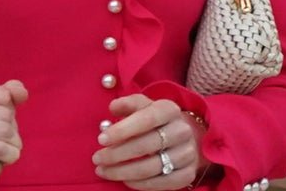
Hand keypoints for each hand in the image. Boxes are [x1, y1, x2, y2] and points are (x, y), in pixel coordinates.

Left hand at [93, 94, 211, 189]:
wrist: (188, 136)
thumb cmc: (157, 120)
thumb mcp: (145, 106)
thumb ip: (128, 104)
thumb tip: (113, 108)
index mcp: (169, 109)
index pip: (146, 119)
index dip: (123, 130)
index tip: (101, 139)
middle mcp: (182, 130)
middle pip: (146, 145)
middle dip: (116, 154)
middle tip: (97, 158)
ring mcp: (187, 153)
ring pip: (152, 167)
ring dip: (123, 172)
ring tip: (104, 171)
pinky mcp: (188, 173)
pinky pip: (162, 183)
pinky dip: (140, 184)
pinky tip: (125, 180)